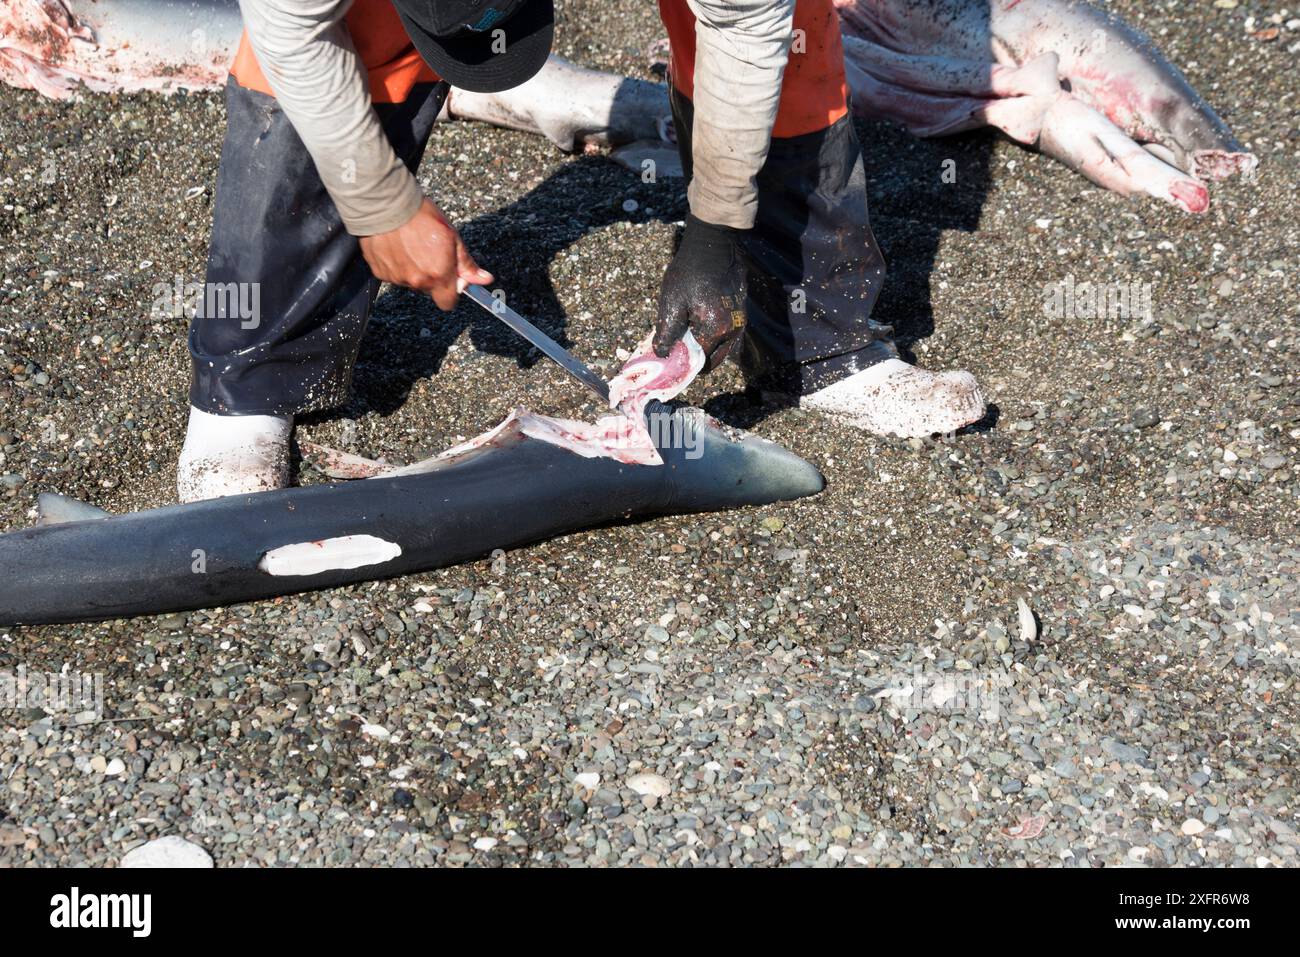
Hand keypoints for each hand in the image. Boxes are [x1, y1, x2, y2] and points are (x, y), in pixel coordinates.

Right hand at [358, 198, 491, 309]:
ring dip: (414, 269)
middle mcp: (417, 281)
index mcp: (438, 275)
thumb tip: (485, 279)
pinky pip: (394, 275)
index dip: (450, 291)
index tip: (450, 276)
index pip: (448, 303)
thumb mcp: (452, 236)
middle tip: (430, 252)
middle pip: (429, 290)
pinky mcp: (380, 272)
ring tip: (411, 245)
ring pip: (411, 282)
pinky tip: (398, 247)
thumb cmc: (420, 216)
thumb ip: (467, 263)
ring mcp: (397, 278)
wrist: (387, 204)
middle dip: (432, 276)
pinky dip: (397, 265)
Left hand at [653, 215, 747, 370]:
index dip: (685, 363)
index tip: (673, 358)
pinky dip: (715, 334)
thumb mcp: (672, 302)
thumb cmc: (690, 271)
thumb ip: (667, 332)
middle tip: (680, 350)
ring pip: (724, 346)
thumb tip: (662, 353)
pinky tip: (699, 321)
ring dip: (707, 346)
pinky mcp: (741, 310)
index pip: (701, 362)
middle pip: (715, 358)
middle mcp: (734, 329)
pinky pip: (729, 332)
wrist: (713, 243)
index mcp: (716, 330)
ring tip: (689, 334)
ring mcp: (740, 319)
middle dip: (698, 358)